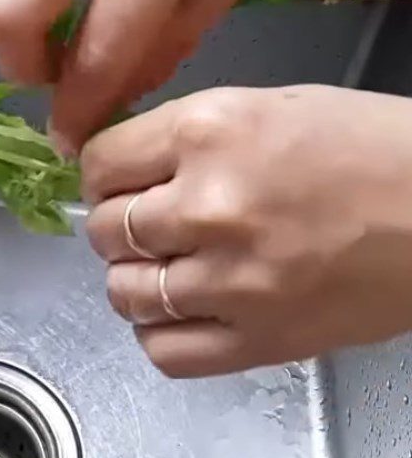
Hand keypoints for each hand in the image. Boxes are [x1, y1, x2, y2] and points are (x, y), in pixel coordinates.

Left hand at [81, 85, 411, 376]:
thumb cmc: (359, 143)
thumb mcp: (261, 106)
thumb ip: (183, 135)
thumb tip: (122, 164)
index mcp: (207, 132)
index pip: (100, 163)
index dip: (98, 173)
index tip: (112, 180)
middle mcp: (207, 205)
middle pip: (104, 229)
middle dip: (114, 223)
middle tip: (142, 220)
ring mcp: (232, 280)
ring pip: (124, 292)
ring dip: (131, 277)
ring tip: (159, 264)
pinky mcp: (261, 339)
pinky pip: (165, 350)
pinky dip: (157, 331)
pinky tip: (179, 309)